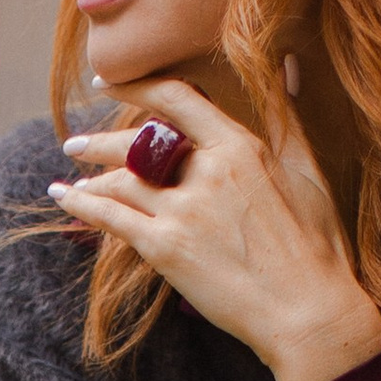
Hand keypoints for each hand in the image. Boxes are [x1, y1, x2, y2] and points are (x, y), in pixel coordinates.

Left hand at [47, 72, 380, 380]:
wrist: (308, 311)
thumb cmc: (316, 246)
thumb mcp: (309, 172)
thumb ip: (287, 118)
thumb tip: (288, 68)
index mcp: (240, 147)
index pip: (177, 100)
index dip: (136, 86)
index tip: (108, 81)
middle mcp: (207, 171)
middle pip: (140, 142)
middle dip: (102, 142)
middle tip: (76, 143)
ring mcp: (184, 210)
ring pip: (120, 180)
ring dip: (90, 176)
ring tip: (73, 177)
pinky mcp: (166, 249)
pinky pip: (111, 218)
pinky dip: (82, 205)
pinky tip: (64, 198)